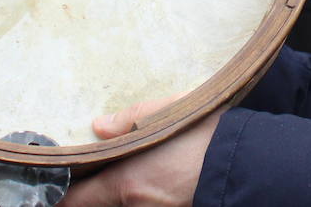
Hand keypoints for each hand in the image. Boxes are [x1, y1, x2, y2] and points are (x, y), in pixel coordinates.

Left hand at [59, 97, 223, 206]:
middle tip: (88, 173)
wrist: (254, 164)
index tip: (56, 182)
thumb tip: (100, 126)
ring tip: (127, 172)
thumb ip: (131, 118)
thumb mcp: (172, 111)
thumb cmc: (212, 136)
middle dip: (92, 193)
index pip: (73, 202)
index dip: (61, 193)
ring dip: (117, 195)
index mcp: (126, 184)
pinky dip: (140, 198)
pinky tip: (153, 181)